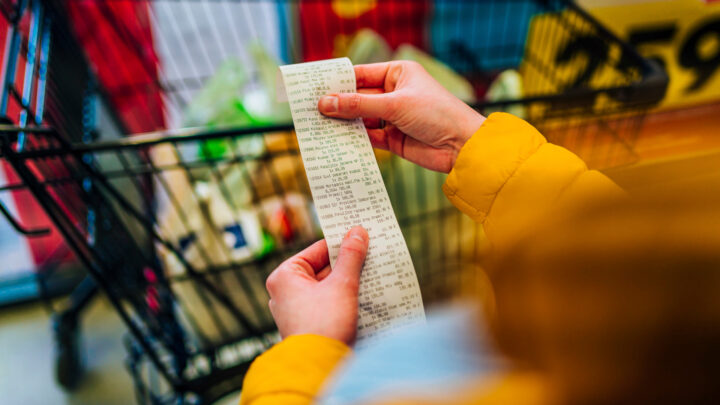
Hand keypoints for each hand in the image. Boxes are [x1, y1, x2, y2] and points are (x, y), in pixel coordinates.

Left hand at [265, 226, 368, 345]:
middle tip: (371, 256)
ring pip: (326, 287)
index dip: (342, 243)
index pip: (318, 250)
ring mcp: (294, 310)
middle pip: (322, 268)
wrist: (320, 368)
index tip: (362, 237)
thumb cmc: (324, 325)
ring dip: (347, 283)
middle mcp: (284, 291)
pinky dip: (343, 299)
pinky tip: (363, 297)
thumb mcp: (342, 285)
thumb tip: (357, 232)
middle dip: (347, 266)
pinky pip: (326, 303)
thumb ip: (351, 256)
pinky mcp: (306, 324)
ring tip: (371, 276)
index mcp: (284, 276)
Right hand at [318, 61, 484, 172]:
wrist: (462, 146)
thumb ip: (358, 105)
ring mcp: (393, 117)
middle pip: (358, 98)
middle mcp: (394, 93)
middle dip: (337, 105)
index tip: (313, 88)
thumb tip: (325, 103)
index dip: (337, 82)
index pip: (360, 75)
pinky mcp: (393, 139)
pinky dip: (355, 139)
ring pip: (360, 118)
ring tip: (318, 127)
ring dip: (344, 123)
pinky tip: (338, 141)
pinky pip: (368, 137)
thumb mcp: (394, 105)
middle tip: (310, 111)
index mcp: (397, 74)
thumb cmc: (436, 114)